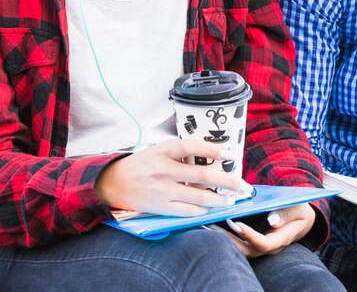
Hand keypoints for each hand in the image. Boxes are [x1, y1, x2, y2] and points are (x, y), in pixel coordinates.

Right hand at [94, 139, 252, 215]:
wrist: (113, 183)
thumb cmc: (142, 165)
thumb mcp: (158, 151)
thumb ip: (181, 154)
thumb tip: (213, 159)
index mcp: (163, 151)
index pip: (191, 146)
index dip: (212, 149)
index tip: (230, 154)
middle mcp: (164, 169)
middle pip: (203, 175)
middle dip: (228, 181)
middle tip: (244, 186)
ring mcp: (163, 190)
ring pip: (200, 196)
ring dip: (220, 199)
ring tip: (232, 200)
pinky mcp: (161, 207)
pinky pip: (188, 211)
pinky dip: (203, 210)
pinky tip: (211, 208)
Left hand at [216, 203, 315, 257]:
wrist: (301, 220)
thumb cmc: (298, 211)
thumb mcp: (297, 209)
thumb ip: (286, 214)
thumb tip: (272, 220)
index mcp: (281, 238)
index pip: (264, 243)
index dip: (249, 236)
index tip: (235, 223)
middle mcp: (268, 246)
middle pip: (246, 250)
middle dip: (227, 240)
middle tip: (210, 226)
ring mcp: (259, 246)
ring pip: (239, 249)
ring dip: (222, 239)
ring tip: (206, 225)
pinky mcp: (252, 242)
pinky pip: (236, 243)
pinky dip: (223, 236)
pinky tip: (210, 226)